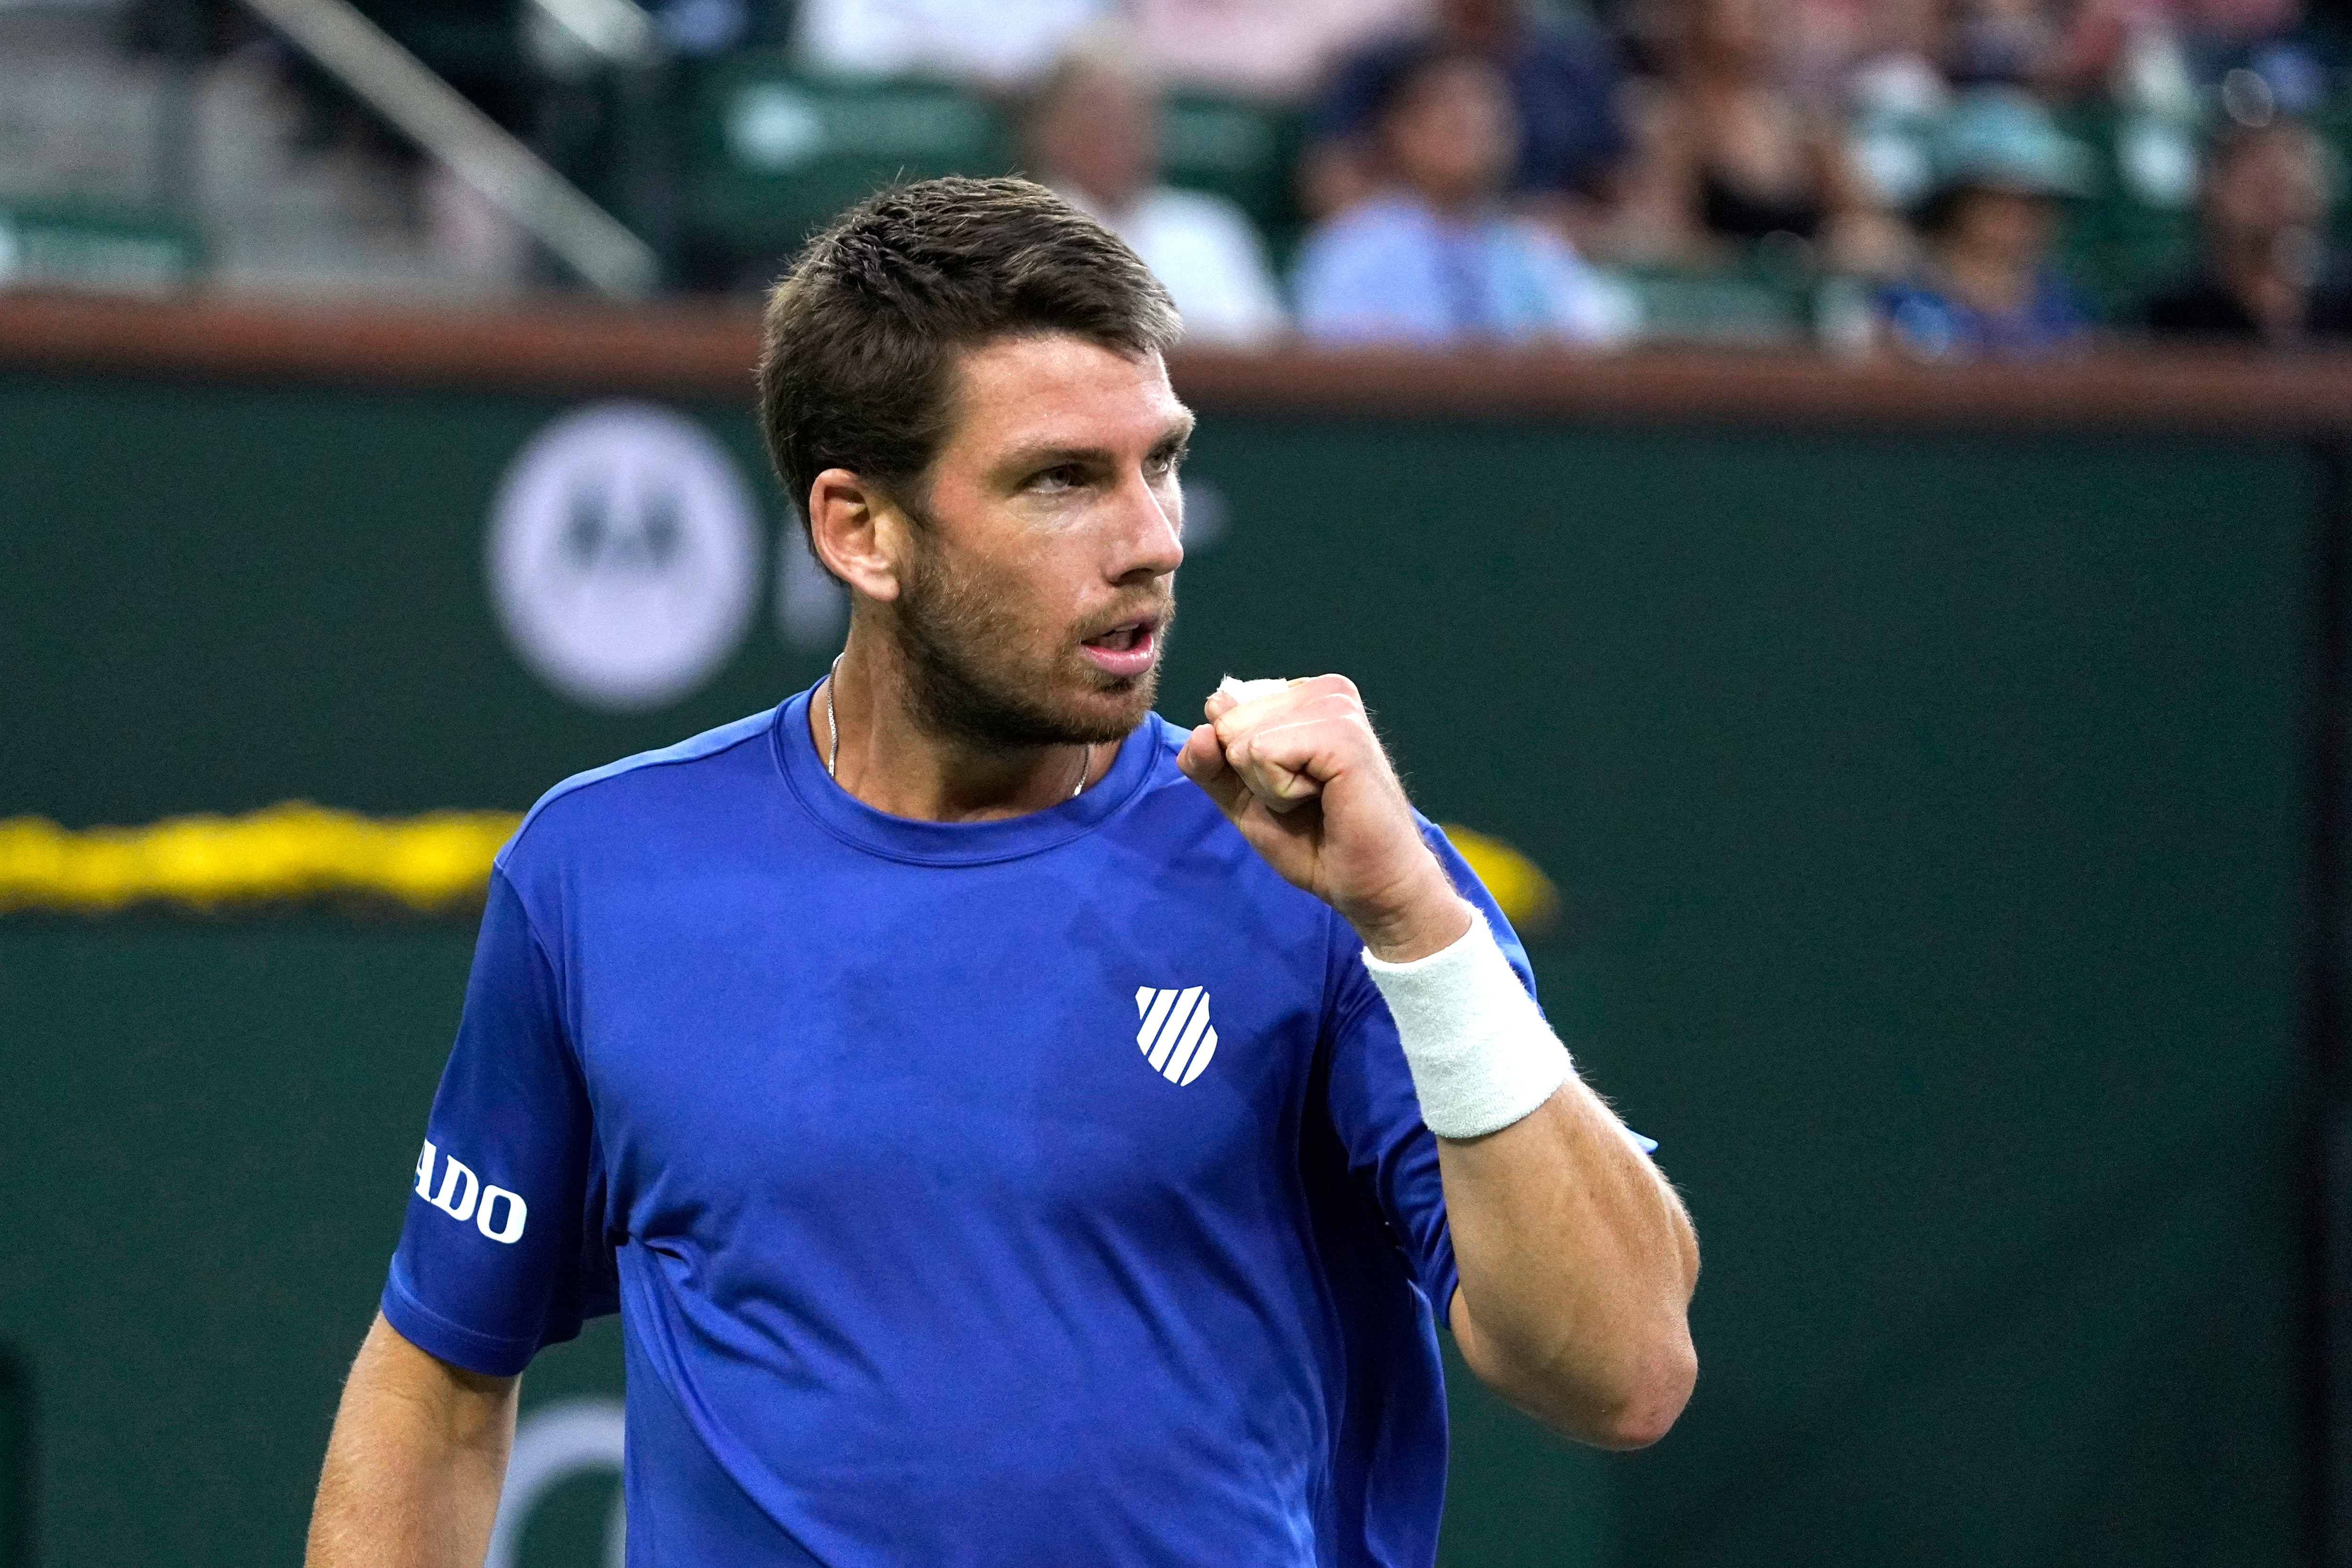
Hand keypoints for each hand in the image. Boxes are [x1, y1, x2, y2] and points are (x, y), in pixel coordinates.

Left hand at [1176, 676, 1471, 961]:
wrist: (1368, 885)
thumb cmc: (1315, 843)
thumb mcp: (1244, 799)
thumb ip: (1211, 762)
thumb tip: (1203, 722)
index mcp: (1304, 698)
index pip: (1223, 713)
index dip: (1239, 768)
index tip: (1289, 790)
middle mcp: (1324, 692)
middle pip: (1228, 724)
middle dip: (1253, 777)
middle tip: (1305, 800)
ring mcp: (1336, 707)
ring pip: (1243, 739)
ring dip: (1269, 787)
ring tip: (1317, 800)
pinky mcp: (1342, 733)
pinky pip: (1265, 753)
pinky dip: (1281, 792)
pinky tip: (1324, 799)